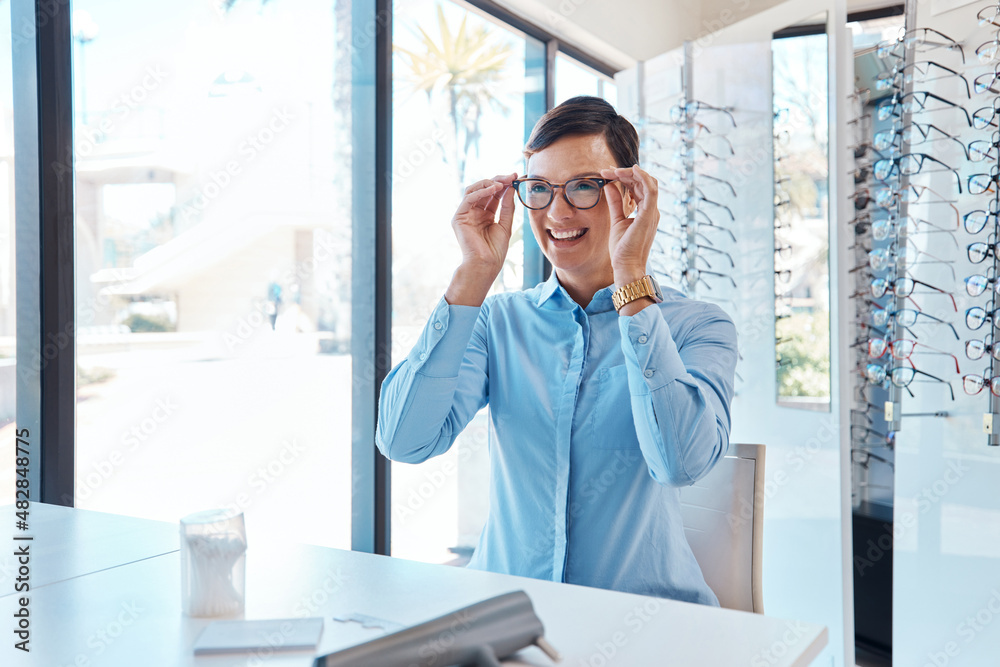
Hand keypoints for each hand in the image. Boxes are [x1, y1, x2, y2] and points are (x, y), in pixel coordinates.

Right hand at [445, 173, 516, 305]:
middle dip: (498, 180)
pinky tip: (493, 189)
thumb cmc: (495, 250)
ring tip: (502, 182)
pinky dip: (481, 191)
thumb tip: (511, 187)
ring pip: (474, 190)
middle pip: (484, 189)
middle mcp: (474, 212)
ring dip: (488, 183)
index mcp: (486, 215)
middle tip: (511, 176)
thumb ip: (507, 206)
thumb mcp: (506, 224)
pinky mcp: (458, 218)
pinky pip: (468, 199)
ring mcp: (465, 214)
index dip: (504, 184)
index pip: (493, 194)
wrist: (486, 265)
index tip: (516, 177)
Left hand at [600, 165, 658, 284]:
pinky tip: (632, 169)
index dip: (624, 177)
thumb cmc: (623, 249)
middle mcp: (651, 210)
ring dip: (631, 173)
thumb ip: (615, 203)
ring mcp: (652, 212)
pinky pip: (650, 190)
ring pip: (648, 182)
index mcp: (645, 211)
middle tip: (607, 170)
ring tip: (613, 170)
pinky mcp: (648, 215)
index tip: (607, 173)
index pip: (638, 187)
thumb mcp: (617, 220)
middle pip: (643, 182)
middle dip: (625, 173)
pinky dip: (643, 177)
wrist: (626, 266)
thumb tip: (609, 186)